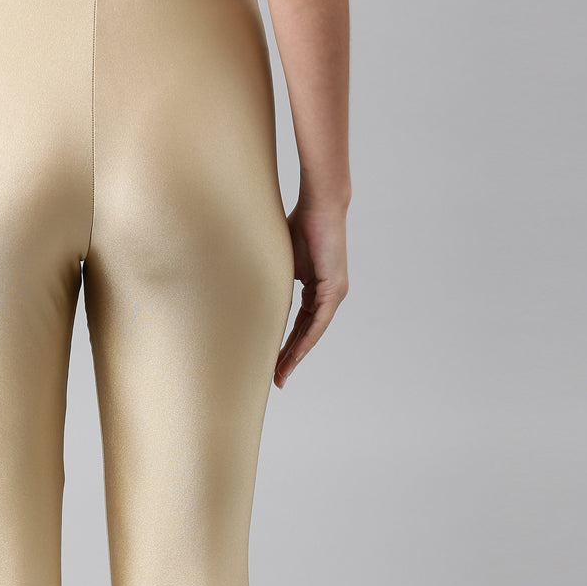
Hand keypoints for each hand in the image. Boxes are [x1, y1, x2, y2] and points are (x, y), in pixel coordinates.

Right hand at [274, 199, 348, 387]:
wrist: (320, 205)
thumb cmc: (299, 224)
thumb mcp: (282, 263)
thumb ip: (274, 283)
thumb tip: (252, 297)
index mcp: (315, 288)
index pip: (300, 323)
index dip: (287, 344)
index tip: (273, 363)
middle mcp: (328, 294)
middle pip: (307, 333)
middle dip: (290, 357)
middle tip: (277, 379)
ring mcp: (334, 293)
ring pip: (313, 332)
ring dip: (297, 355)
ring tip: (281, 374)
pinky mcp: (334, 289)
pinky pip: (319, 322)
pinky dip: (306, 340)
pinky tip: (295, 356)